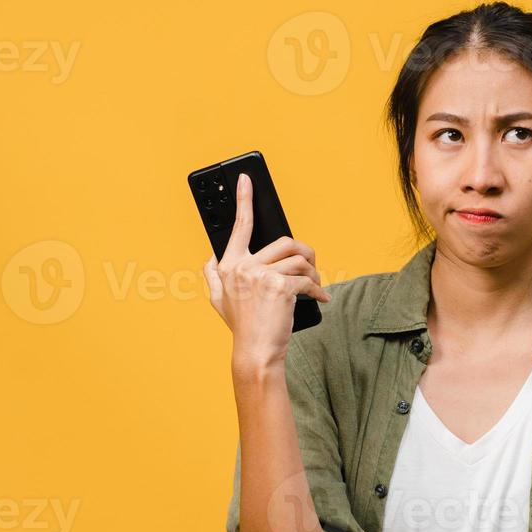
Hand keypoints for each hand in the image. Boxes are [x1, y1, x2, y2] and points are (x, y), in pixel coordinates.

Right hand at [202, 171, 330, 368]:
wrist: (255, 353)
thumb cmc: (242, 328)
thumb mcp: (218, 301)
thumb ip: (213, 275)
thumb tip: (211, 258)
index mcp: (228, 265)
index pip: (238, 227)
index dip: (243, 200)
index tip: (246, 178)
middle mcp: (241, 267)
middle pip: (284, 242)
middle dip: (305, 254)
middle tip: (311, 266)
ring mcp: (260, 275)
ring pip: (299, 259)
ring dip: (313, 272)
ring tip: (315, 285)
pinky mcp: (279, 286)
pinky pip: (307, 279)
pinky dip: (317, 290)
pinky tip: (320, 299)